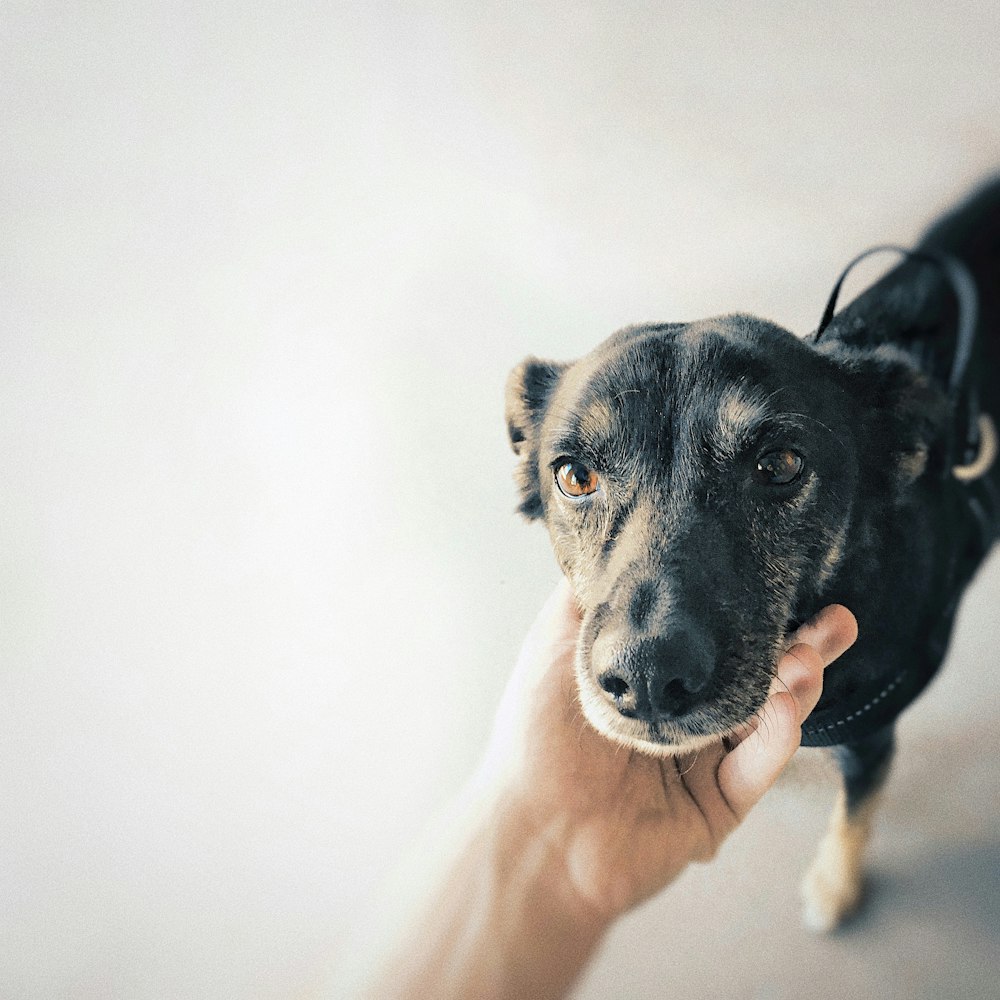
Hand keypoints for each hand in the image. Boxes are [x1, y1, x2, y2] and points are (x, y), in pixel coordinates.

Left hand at [480, 579, 857, 919]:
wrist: (530, 829)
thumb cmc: (536, 733)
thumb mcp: (558, 644)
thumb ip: (591, 598)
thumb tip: (613, 538)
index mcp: (656, 681)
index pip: (717, 641)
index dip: (751, 613)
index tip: (781, 577)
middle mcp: (685, 718)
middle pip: (758, 676)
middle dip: (803, 647)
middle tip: (836, 618)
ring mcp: (705, 763)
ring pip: (768, 718)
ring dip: (798, 684)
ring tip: (810, 653)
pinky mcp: (717, 807)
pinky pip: (757, 769)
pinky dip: (777, 737)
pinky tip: (786, 705)